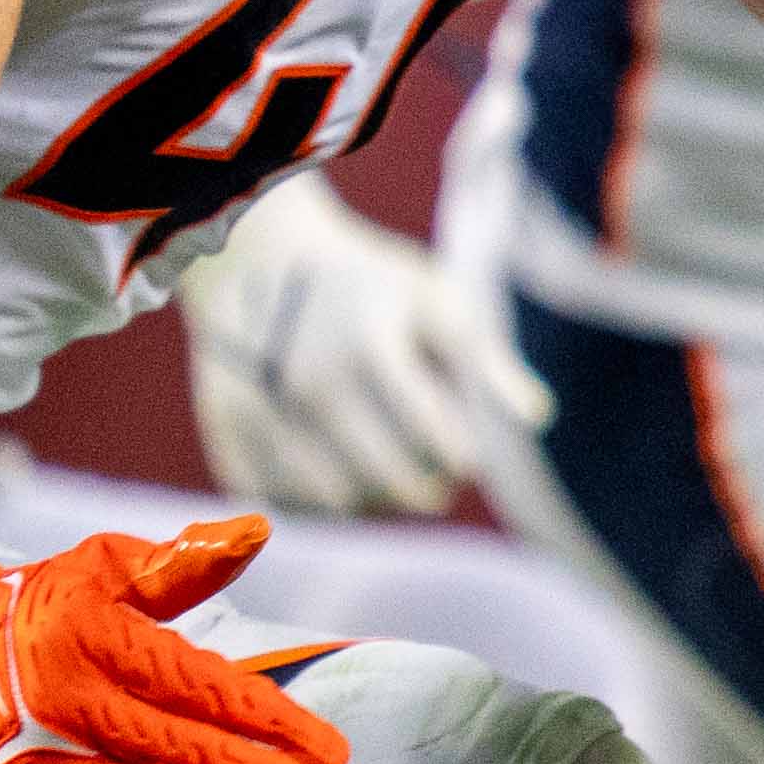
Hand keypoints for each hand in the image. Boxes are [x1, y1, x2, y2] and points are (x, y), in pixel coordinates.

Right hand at [179, 172, 543, 517]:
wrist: (259, 257)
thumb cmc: (368, 284)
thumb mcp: (434, 297)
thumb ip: (484, 358)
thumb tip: (537, 419)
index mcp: (375, 346)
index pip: (437, 436)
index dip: (460, 459)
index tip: (466, 461)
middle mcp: (314, 381)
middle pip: (388, 478)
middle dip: (423, 492)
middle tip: (435, 488)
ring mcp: (265, 409)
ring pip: (334, 501)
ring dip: (370, 506)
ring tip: (389, 487)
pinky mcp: (227, 430)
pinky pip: (279, 500)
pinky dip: (312, 505)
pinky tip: (334, 482)